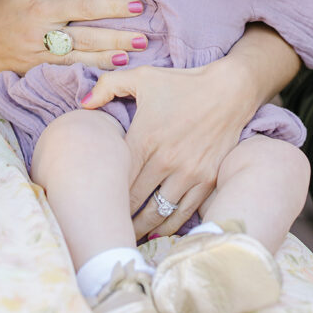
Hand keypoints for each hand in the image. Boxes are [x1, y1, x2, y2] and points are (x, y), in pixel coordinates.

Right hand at [0, 0, 146, 73]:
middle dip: (117, 37)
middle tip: (143, 38)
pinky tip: (102, 72)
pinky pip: (62, 72)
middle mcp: (40, 32)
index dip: (112, 6)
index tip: (136, 6)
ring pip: (78, 58)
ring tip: (129, 58)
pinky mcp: (30, 71)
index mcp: (41, 7)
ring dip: (105, 58)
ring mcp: (35, 55)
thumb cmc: (0, 3)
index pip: (85, 6)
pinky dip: (83, 72)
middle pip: (87, 36)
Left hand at [82, 62, 252, 237]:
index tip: (94, 206)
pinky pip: (183, 213)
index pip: (117, 180)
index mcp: (144, 138)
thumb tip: (84, 103)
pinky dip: (168, 227)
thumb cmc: (183, 84)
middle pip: (133, 202)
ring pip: (157, 213)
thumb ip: (108, 85)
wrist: (229, 90)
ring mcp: (188, 173)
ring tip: (127, 236)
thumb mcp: (143, 76)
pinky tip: (157, 234)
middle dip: (118, 217)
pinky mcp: (207, 180)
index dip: (103, 197)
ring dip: (141, 228)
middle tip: (105, 228)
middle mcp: (165, 160)